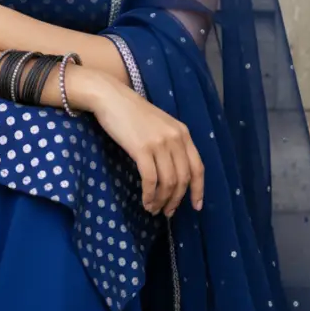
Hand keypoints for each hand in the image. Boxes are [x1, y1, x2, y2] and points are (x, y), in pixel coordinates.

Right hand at [88, 75, 203, 216]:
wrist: (111, 98)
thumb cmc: (132, 113)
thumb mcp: (160, 125)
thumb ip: (171, 143)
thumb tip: (173, 174)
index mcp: (183, 133)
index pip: (197, 167)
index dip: (198, 190)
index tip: (196, 206)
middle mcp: (175, 138)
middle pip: (183, 179)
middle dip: (176, 200)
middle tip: (167, 213)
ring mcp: (159, 143)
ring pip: (168, 182)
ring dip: (161, 200)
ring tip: (154, 209)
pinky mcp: (142, 149)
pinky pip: (151, 180)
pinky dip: (149, 195)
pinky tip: (145, 201)